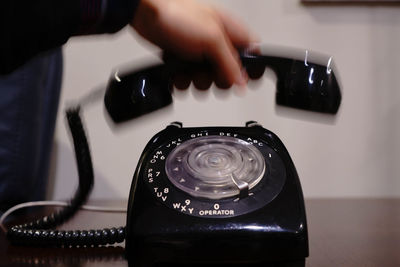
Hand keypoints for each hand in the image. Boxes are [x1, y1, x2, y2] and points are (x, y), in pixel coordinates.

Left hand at [131, 0, 257, 87]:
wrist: (145, 15)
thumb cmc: (177, 15)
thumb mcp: (211, 39)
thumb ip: (229, 63)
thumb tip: (242, 81)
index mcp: (231, 32)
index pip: (252, 54)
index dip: (250, 69)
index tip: (242, 79)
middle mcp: (217, 43)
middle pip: (229, 73)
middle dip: (218, 80)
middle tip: (209, 73)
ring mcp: (199, 53)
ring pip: (207, 79)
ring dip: (197, 81)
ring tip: (188, 71)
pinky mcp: (183, 60)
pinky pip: (189, 80)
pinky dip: (182, 80)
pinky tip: (177, 73)